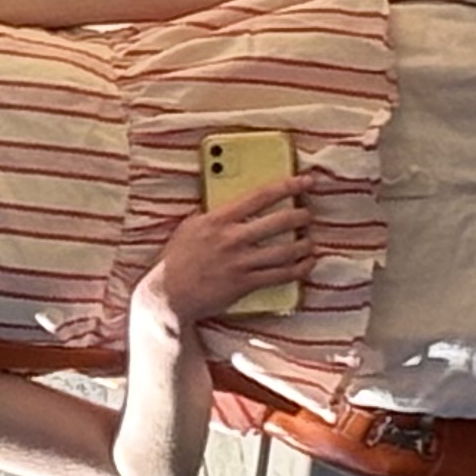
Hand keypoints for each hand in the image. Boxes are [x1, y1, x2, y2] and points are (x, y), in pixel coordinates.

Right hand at [139, 174, 317, 328]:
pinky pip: (281, 275)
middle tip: (307, 215)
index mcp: (218, 220)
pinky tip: (307, 263)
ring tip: (309, 242)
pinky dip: (300, 269)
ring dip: (305, 245)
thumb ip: (212, 216)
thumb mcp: (188, 228)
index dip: (288, 186)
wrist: (166, 294)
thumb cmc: (175, 260)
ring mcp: (240, 262)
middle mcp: (232, 239)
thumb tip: (231, 206)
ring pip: (286, 250)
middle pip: (280, 222)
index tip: (306, 181)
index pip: (260, 196)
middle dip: (302, 216)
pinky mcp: (245, 284)